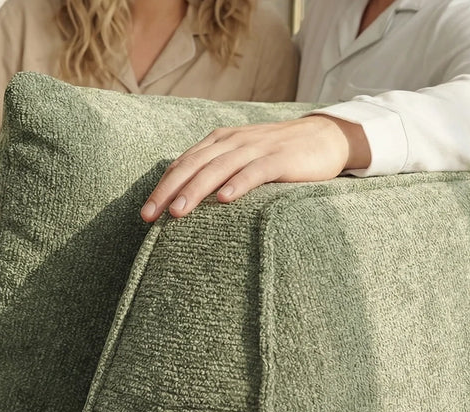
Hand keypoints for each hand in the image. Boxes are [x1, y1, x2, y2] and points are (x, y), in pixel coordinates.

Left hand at [140, 115, 370, 221]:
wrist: (324, 137)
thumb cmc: (276, 154)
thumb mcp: (240, 157)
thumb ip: (215, 170)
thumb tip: (182, 199)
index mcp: (219, 141)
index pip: (182, 164)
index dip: (161, 187)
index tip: (144, 214)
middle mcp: (232, 141)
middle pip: (193, 166)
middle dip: (168, 192)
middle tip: (149, 216)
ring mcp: (256, 148)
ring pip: (218, 169)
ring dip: (195, 191)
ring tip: (177, 212)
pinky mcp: (280, 159)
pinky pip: (255, 172)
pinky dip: (238, 184)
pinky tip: (224, 199)